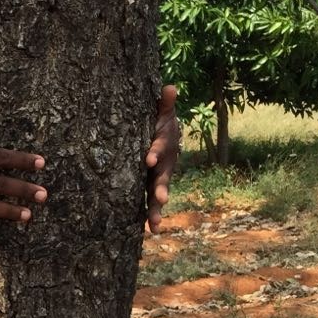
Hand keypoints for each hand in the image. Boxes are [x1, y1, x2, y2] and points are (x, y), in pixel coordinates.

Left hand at [145, 84, 179, 233]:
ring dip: (156, 209)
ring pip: (158, 194)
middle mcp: (164, 165)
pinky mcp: (151, 187)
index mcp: (163, 145)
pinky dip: (150, 216)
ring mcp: (159, 178)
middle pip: (163, 177)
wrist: (167, 136)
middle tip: (161, 199)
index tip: (148, 159)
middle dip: (161, 188)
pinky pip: (150, 203)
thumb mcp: (163, 113)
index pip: (159, 148)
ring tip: (156, 225)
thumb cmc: (161, 123)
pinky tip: (150, 231)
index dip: (155, 152)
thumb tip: (170, 86)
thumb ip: (165, 103)